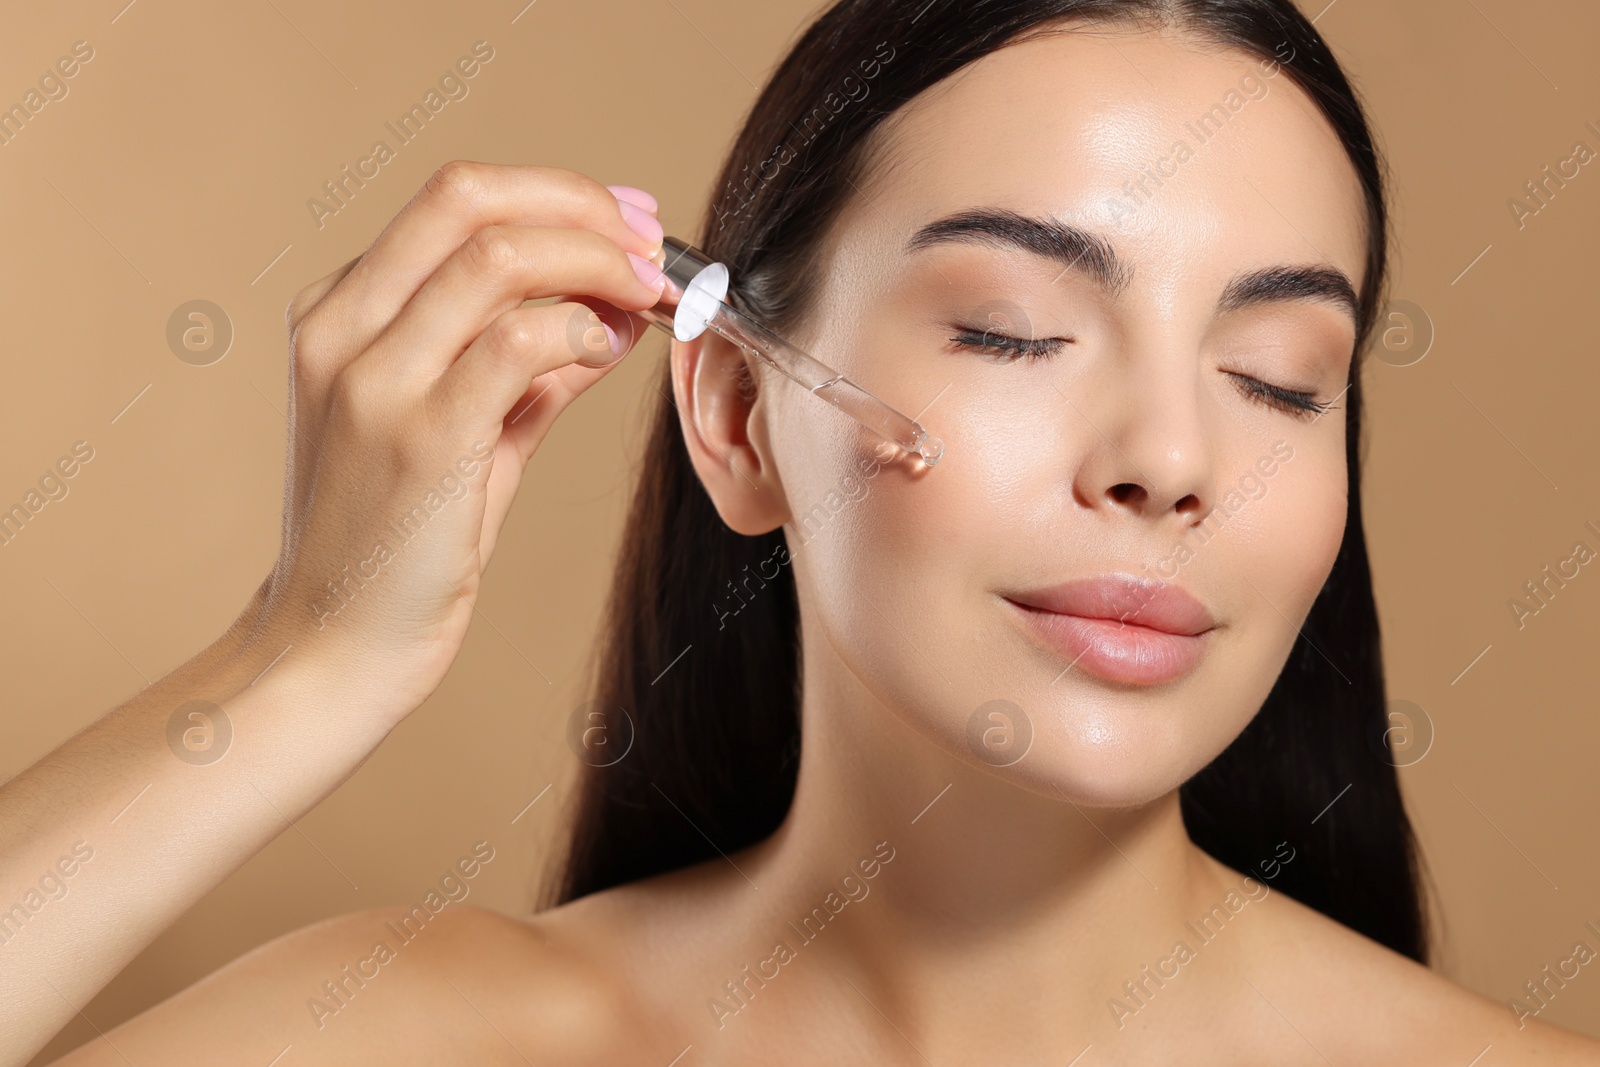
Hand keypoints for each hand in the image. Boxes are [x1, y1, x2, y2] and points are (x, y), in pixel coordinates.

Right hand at [253, 162, 666, 724]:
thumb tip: (612, 311)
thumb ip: (526, 367)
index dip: (558, 195)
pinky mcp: (417, 440)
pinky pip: (515, 343)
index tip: (630, 221)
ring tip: (651, 294)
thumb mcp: (463, 433)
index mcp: (338, 311)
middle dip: (581, 205)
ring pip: (497, 257)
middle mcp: (340, 329)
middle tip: (651, 244)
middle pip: (468, 198)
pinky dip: (580, 330)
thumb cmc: (397, 543)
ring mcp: (371, 380)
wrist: (333, 647)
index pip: (454, 201)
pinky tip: (608, 351)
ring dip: (597, 261)